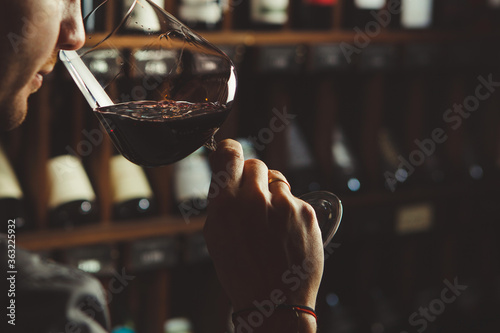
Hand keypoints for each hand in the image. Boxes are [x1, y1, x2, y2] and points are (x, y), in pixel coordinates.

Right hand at [203, 139, 323, 312]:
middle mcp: (254, 199)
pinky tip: (286, 234)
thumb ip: (222, 201)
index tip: (232, 150)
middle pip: (256, 164)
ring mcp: (284, 204)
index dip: (231, 150)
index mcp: (225, 206)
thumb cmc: (241, 272)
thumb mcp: (216, 236)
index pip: (229, 155)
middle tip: (254, 199)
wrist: (275, 301)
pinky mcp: (306, 211)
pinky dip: (290, 211)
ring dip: (273, 196)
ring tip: (271, 225)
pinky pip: (294, 199)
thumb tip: (228, 173)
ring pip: (277, 182)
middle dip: (254, 178)